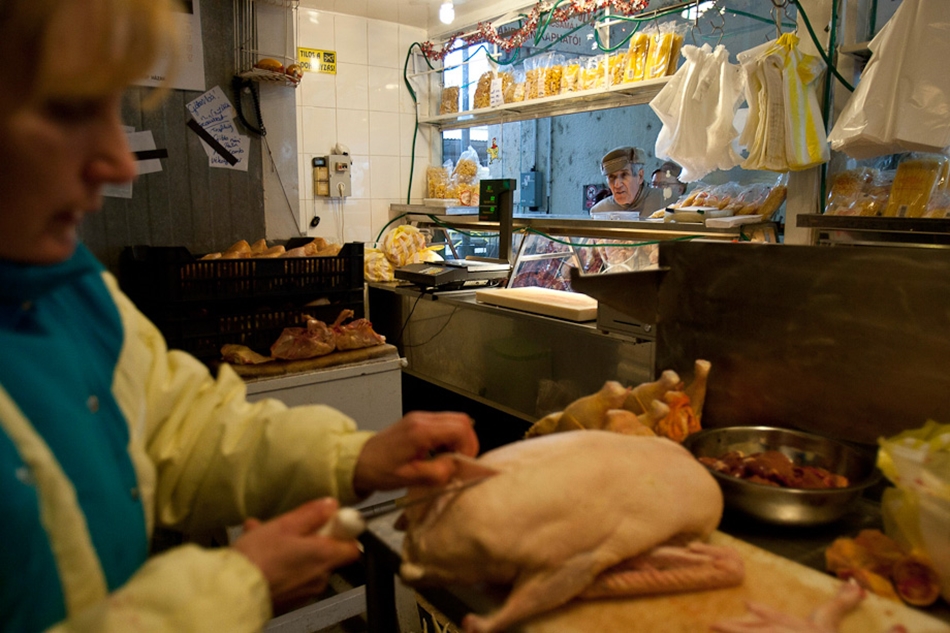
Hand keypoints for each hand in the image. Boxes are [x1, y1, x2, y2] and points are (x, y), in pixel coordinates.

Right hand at [232, 498, 360, 609]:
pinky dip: (280, 564)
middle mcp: (320, 577)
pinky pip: (291, 576)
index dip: (342, 532)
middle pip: (326, 552)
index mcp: (324, 557)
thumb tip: (330, 505)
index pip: (352, 546)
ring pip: (305, 562)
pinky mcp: (289, 599)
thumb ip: (312, 514)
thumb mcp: (285, 525)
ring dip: (289, 548)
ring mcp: (305, 591)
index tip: (329, 522)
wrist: (233, 592)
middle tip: (287, 527)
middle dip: (307, 537)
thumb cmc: (258, 559)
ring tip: (262, 536)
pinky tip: (259, 553)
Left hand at [352, 411, 478, 494]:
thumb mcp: (409, 478)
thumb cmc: (377, 470)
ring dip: (458, 441)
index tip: (462, 465)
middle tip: (460, 462)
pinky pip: (444, 424)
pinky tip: (439, 454)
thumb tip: (456, 468)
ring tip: (448, 460)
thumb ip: (437, 473)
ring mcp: (420, 418)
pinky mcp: (418, 422)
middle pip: (462, 420)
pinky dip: (449, 439)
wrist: (356, 461)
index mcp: (420, 431)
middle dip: (467, 443)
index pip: (460, 429)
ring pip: (454, 421)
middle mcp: (421, 419)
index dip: (468, 448)